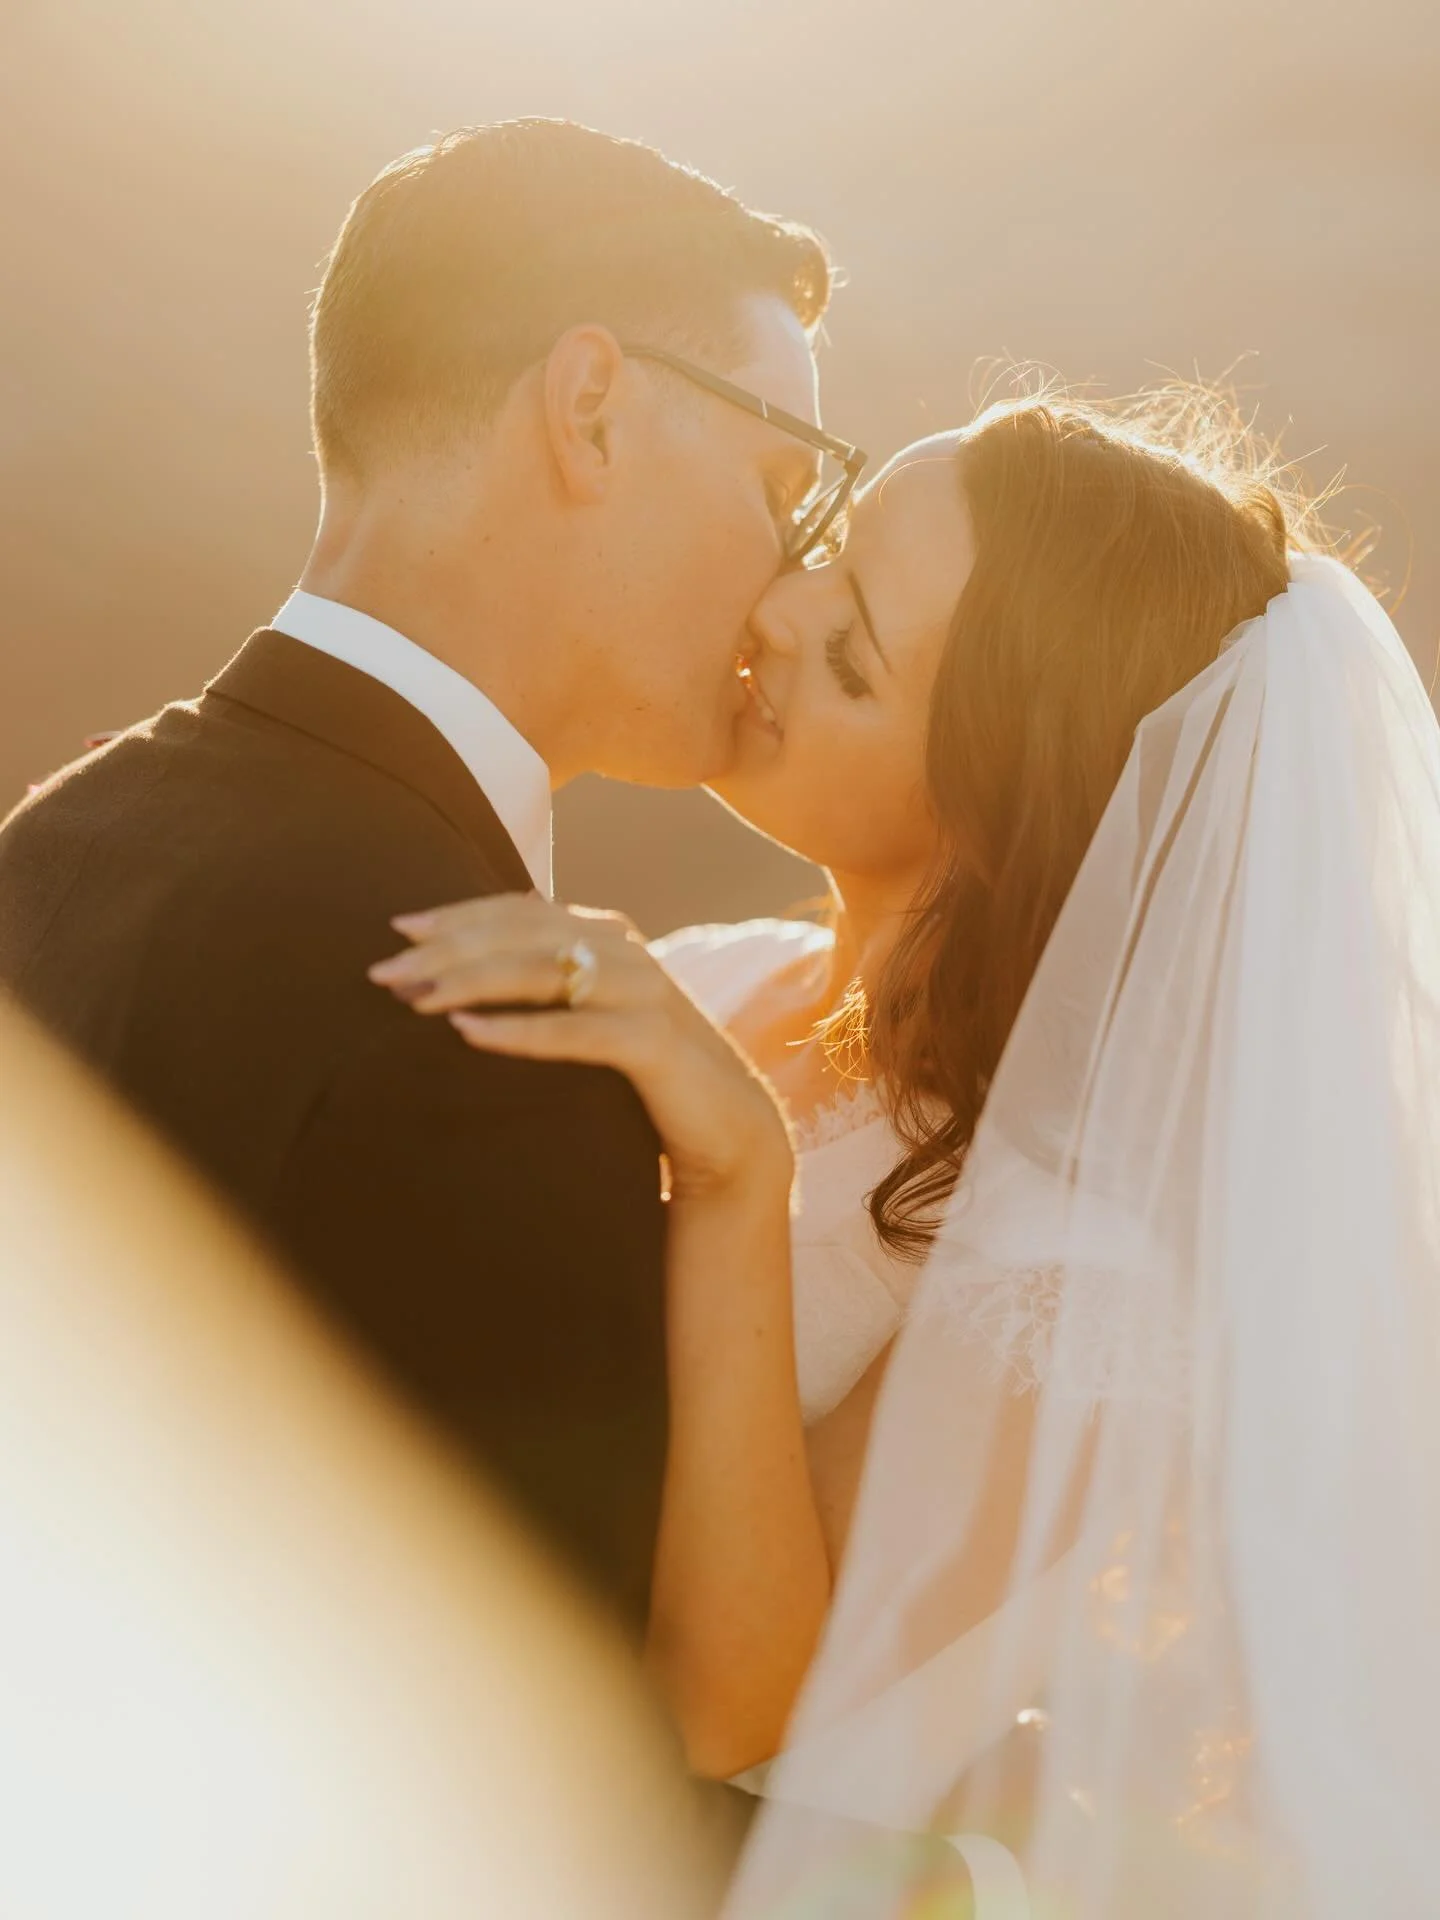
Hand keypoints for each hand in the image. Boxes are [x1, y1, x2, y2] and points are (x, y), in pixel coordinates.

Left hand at [369, 896, 793, 1199]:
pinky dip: (521, 1030)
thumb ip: (548, 984)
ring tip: (414, 999)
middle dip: (448, 949)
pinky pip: (578, 1030)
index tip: (399, 929)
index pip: (521, 910)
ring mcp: (645, 991)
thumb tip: (466, 973)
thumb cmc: (644, 1077)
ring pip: (544, 970)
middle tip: (385, 972)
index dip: (459, 914)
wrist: (728, 1129)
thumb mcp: (592, 1016)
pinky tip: (469, 1035)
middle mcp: (626, 951)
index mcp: (607, 935)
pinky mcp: (657, 1042)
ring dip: (472, 980)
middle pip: (523, 933)